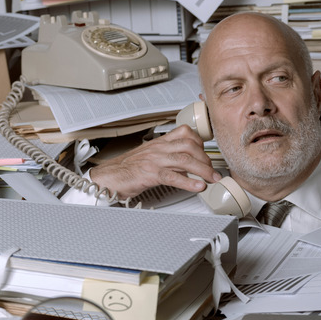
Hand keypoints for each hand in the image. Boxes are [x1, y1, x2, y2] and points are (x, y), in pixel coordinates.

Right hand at [89, 125, 221, 198]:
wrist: (107, 177)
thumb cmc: (128, 169)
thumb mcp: (151, 157)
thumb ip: (169, 158)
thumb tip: (188, 167)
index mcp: (159, 142)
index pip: (185, 133)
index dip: (200, 142)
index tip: (207, 153)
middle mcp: (158, 148)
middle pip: (190, 146)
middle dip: (206, 159)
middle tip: (213, 171)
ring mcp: (154, 160)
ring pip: (185, 160)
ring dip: (203, 170)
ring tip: (212, 179)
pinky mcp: (149, 174)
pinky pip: (173, 176)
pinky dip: (189, 182)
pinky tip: (198, 186)